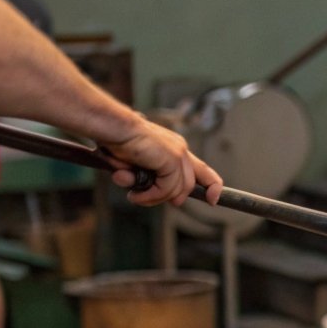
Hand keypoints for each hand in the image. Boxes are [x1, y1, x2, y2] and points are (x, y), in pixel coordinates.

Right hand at [101, 116, 223, 206]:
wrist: (113, 127)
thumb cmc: (119, 142)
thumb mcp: (138, 163)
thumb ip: (151, 177)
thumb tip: (154, 194)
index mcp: (175, 148)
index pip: (202, 170)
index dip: (211, 186)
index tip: (213, 200)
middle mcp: (181, 150)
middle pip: (188, 185)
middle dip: (168, 198)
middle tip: (143, 198)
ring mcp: (179, 155)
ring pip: (177, 190)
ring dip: (153, 198)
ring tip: (135, 195)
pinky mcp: (173, 160)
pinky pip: (167, 189)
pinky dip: (151, 196)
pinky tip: (136, 193)